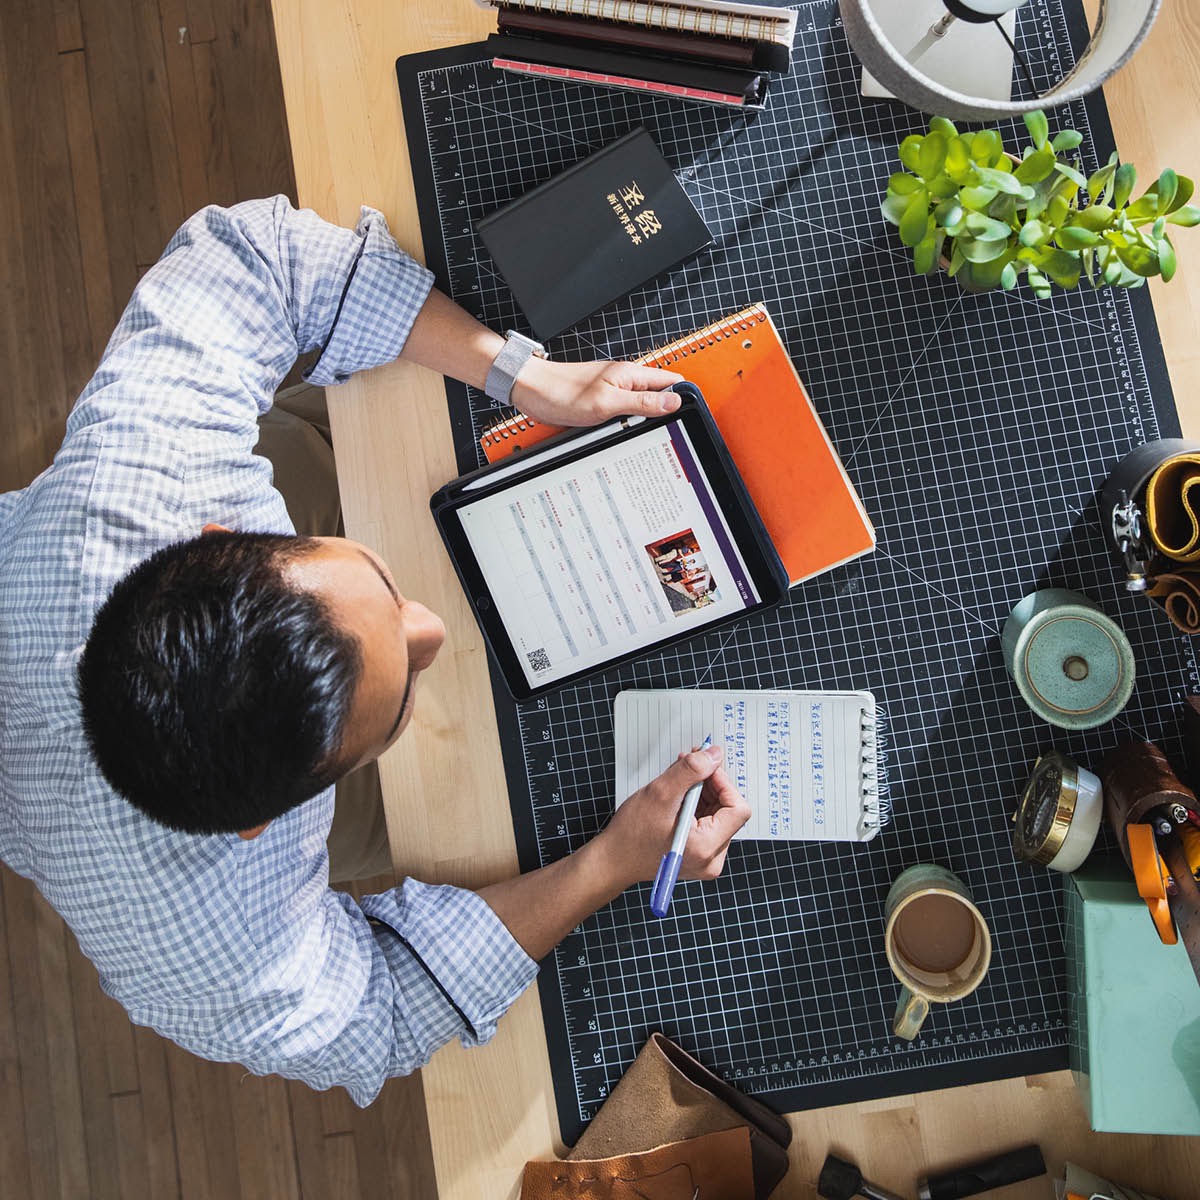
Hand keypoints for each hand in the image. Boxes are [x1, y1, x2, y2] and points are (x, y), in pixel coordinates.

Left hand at [511, 357, 683, 427]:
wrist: (530, 390)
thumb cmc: (560, 391)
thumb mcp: (607, 403)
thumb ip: (641, 402)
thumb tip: (672, 402)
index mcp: (630, 374)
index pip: (671, 381)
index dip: (682, 398)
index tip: (687, 416)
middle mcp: (624, 380)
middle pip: (659, 395)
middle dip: (665, 413)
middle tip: (665, 431)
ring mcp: (613, 390)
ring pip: (642, 405)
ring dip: (645, 420)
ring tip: (644, 433)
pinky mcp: (602, 401)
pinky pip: (624, 412)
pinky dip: (627, 423)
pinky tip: (622, 431)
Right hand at [596, 744, 751, 889]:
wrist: (614, 860)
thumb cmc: (631, 835)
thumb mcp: (660, 794)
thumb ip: (691, 771)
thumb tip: (714, 755)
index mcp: (706, 848)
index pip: (738, 809)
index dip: (724, 783)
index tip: (706, 768)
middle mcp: (712, 859)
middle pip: (729, 811)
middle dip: (711, 785)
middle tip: (690, 768)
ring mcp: (706, 859)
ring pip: (719, 815)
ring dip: (703, 793)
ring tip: (679, 784)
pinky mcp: (699, 855)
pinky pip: (709, 823)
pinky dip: (697, 805)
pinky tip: (679, 798)